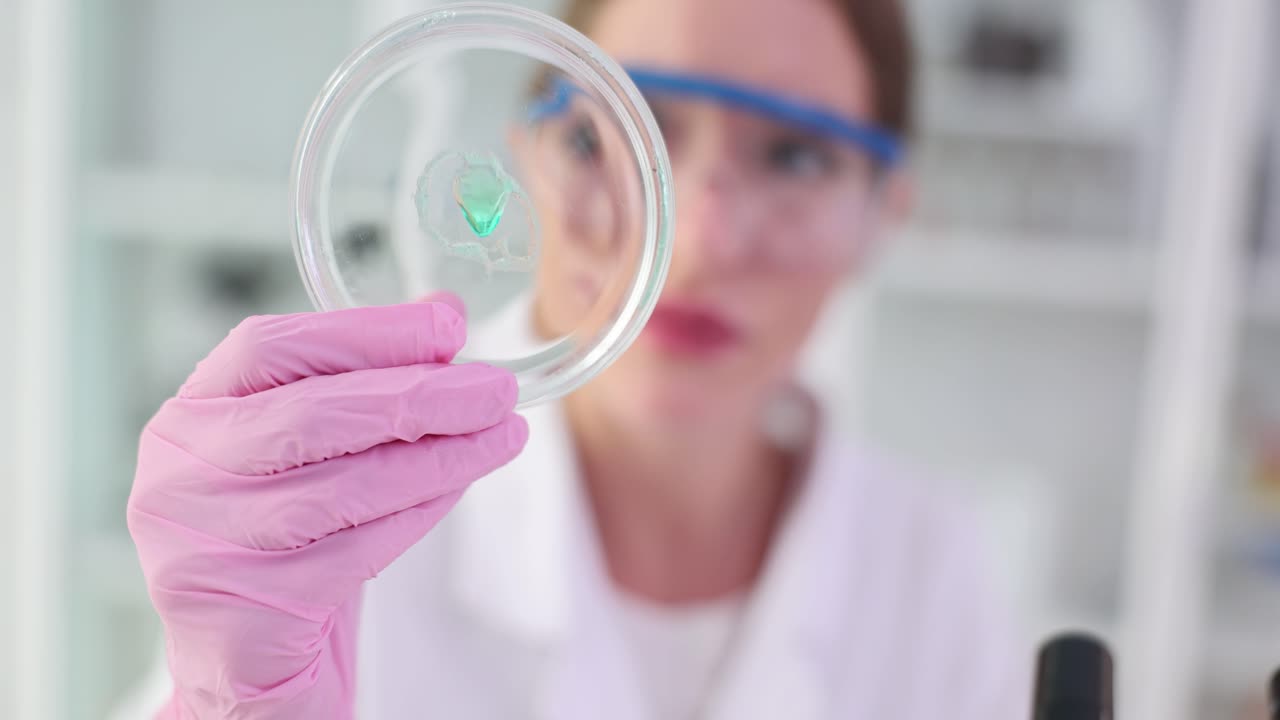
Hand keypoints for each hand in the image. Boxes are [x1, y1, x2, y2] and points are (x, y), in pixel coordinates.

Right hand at [127, 301, 526, 718]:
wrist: (244, 662)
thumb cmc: (282, 543)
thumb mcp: (308, 454)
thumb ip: (361, 385)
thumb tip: (442, 317)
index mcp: (188, 418)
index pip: (269, 348)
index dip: (365, 331)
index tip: (446, 324)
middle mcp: (179, 477)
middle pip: (311, 415)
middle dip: (419, 395)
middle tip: (496, 389)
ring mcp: (204, 547)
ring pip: (345, 486)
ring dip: (439, 456)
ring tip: (502, 436)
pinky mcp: (246, 613)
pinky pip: (356, 550)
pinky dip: (420, 512)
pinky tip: (458, 487)